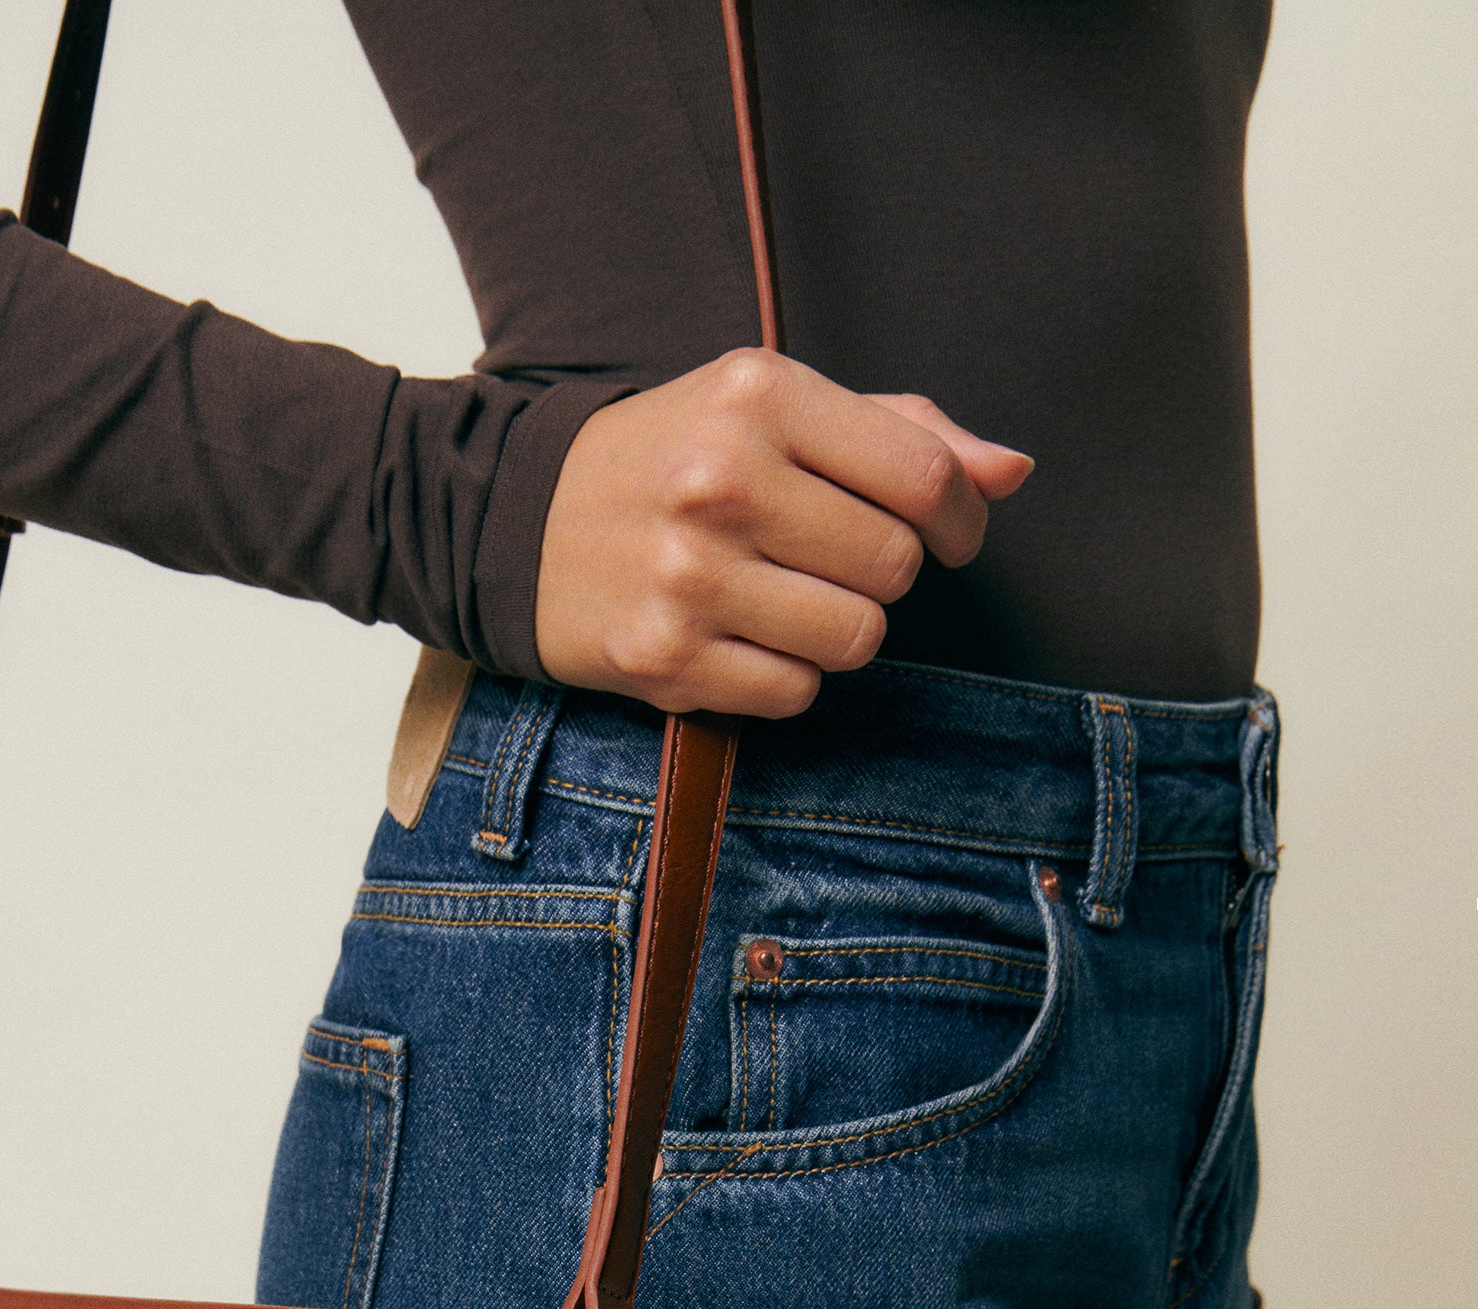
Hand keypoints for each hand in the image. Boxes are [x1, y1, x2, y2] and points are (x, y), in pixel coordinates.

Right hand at [534, 348, 1033, 717]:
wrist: (516, 520)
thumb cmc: (669, 459)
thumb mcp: (771, 409)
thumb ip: (898, 432)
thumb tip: (1010, 472)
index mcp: (759, 396)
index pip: (922, 477)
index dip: (960, 520)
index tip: (949, 534)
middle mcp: (723, 482)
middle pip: (893, 567)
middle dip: (881, 572)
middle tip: (831, 560)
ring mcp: (691, 578)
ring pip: (855, 639)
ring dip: (839, 631)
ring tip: (786, 600)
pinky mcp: (666, 660)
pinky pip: (794, 692)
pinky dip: (784, 676)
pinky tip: (740, 637)